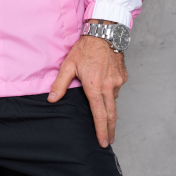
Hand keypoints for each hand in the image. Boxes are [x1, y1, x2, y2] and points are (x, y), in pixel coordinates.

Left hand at [48, 33, 127, 147]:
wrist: (105, 33)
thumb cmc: (85, 48)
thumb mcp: (68, 65)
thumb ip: (60, 84)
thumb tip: (51, 99)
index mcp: (95, 86)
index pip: (99, 114)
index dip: (101, 130)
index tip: (103, 142)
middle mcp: (109, 86)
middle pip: (112, 114)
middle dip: (110, 129)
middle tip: (109, 140)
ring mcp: (118, 81)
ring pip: (114, 100)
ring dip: (109, 107)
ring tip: (102, 108)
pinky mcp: (123, 76)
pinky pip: (117, 89)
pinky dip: (111, 92)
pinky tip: (105, 87)